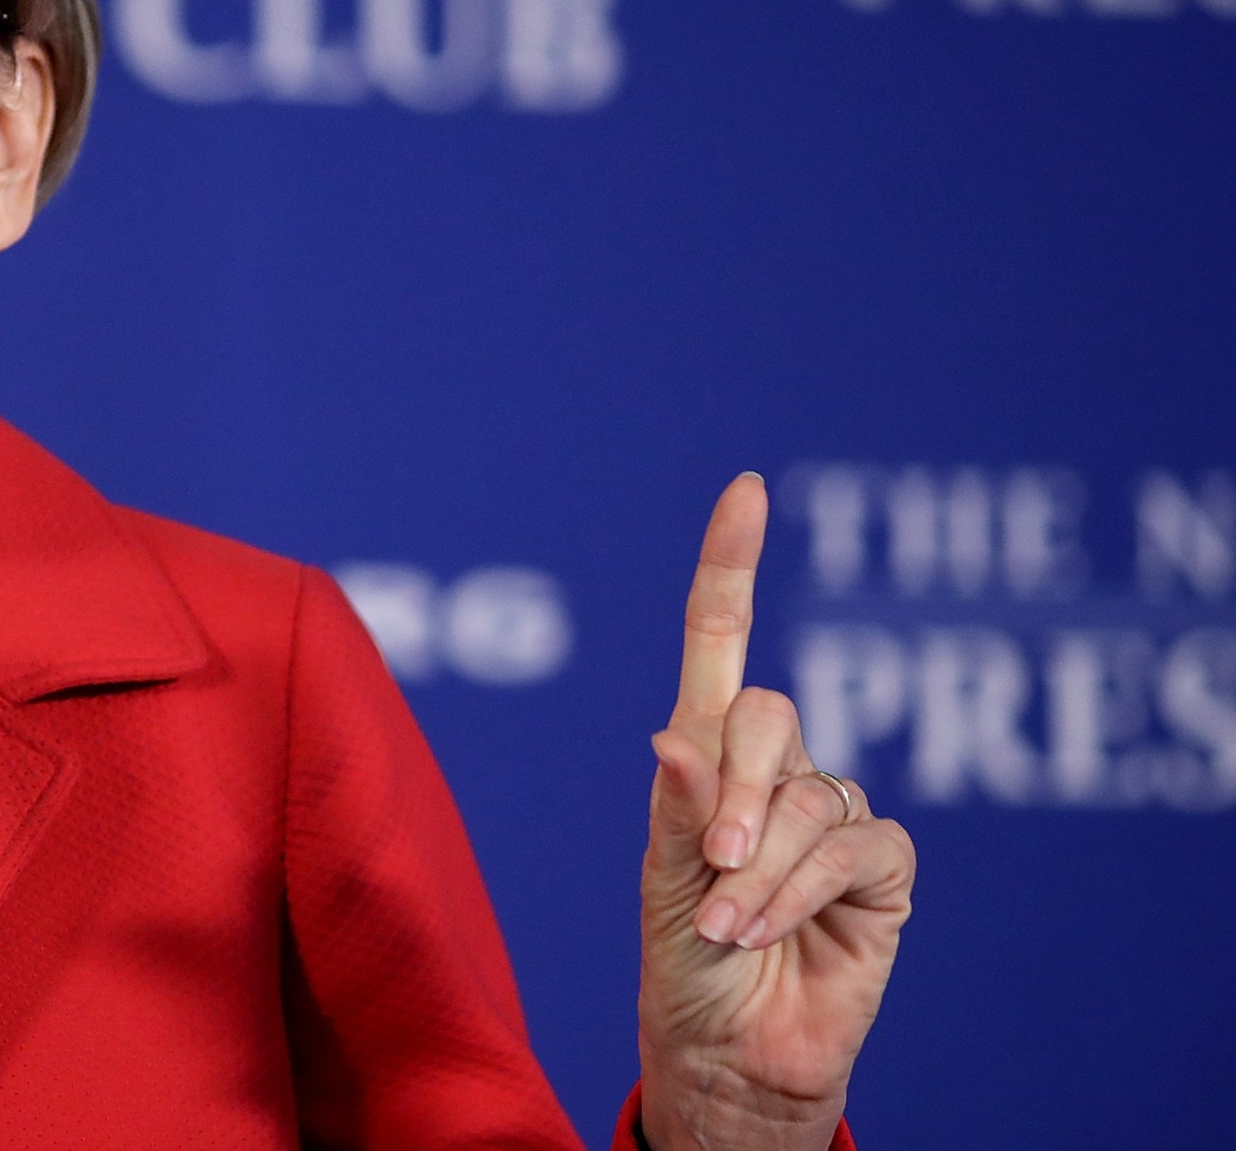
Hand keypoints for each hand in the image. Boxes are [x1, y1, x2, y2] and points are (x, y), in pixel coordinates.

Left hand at [638, 474, 915, 1150]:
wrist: (726, 1054)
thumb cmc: (682, 967)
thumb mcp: (662, 887)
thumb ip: (675, 814)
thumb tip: (672, 738)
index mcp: (704, 754)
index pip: (721, 641)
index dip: (732, 567)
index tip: (747, 490)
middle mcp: (772, 771)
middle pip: (768, 714)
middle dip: (735, 792)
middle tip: (714, 868)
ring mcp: (831, 815)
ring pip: (811, 795)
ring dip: (764, 868)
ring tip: (730, 927)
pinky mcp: (882, 869)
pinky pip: (858, 844)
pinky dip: (807, 889)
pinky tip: (773, 931)